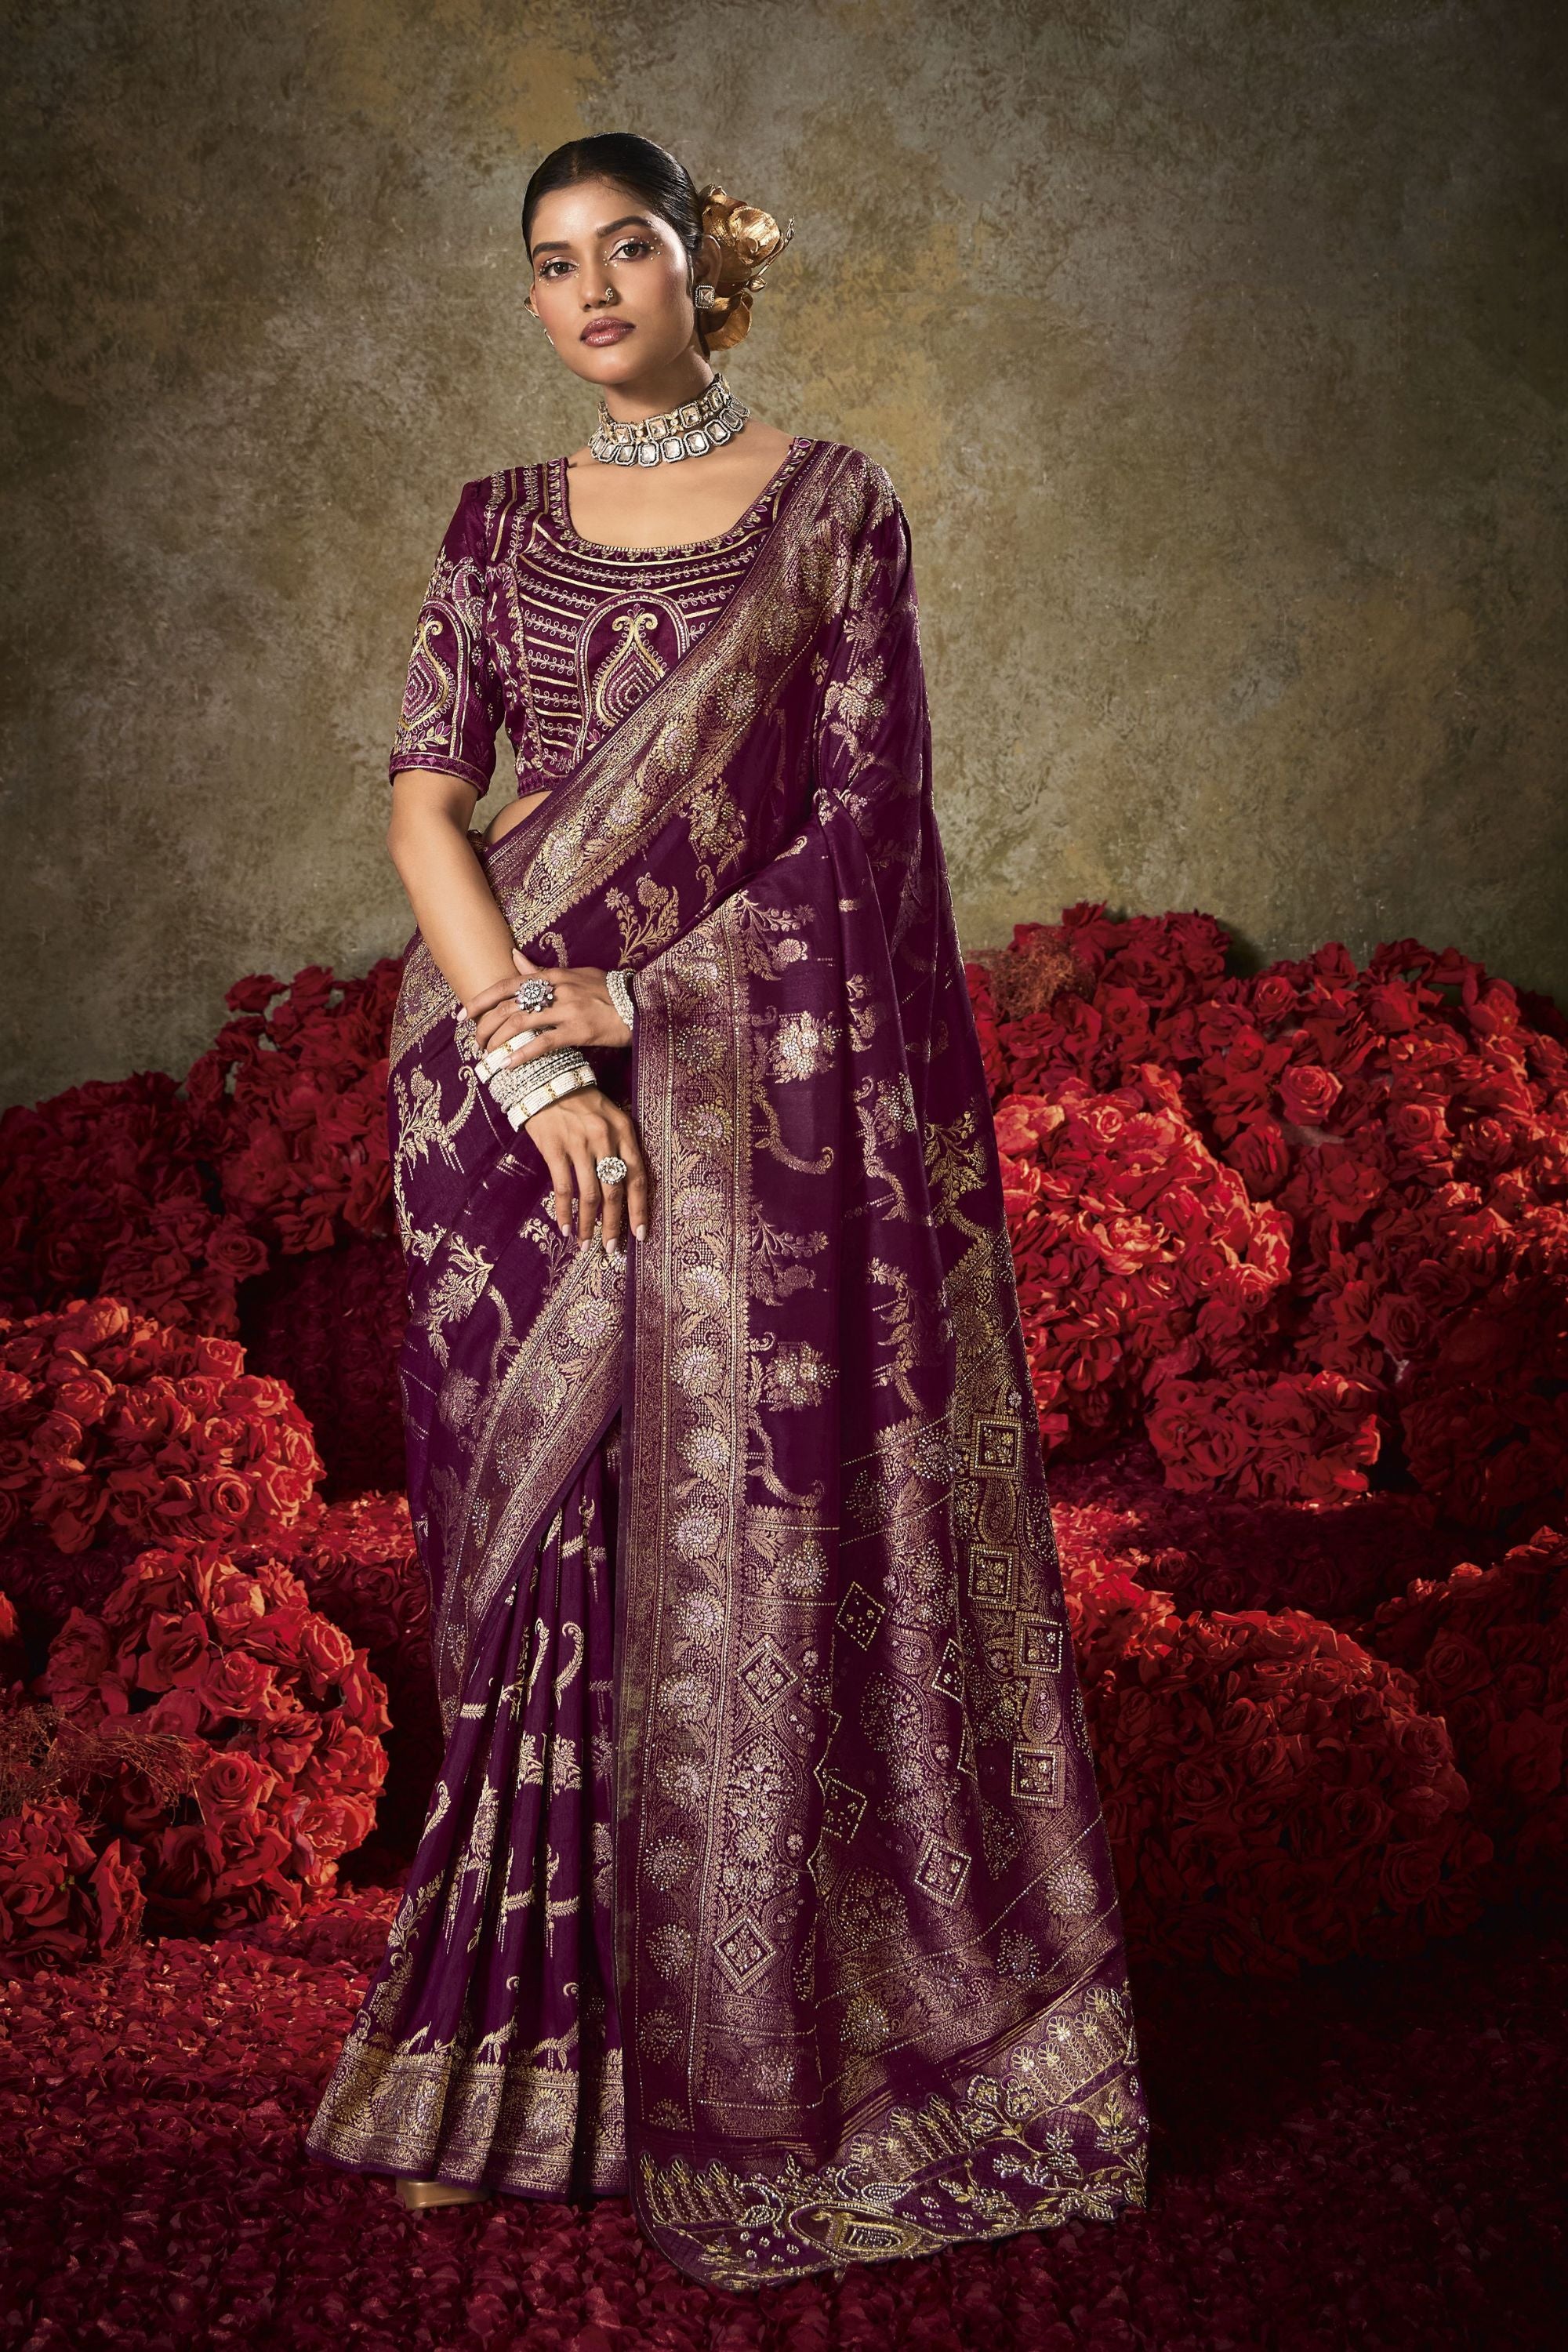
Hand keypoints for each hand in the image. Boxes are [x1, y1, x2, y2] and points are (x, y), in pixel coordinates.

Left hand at [464, 949, 631, 1070]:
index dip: (482, 999)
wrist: (641, 1003)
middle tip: (474, 1042)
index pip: (508, 984)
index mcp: (553, 975)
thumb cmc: (608, 990)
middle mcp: (556, 990)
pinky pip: (544, 1043)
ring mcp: (567, 1010)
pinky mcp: (579, 1031)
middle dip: (484, 1025)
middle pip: (508, 1006)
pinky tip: (508, 1065)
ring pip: (520, 1024)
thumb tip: (513, 955)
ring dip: (498, 1042)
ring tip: (487, 1056)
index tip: (462, 1013)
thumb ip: (542, 970)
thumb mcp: (575, 974)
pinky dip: (522, 1054)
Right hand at [523, 1086, 648, 1250]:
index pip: (638, 1177)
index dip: (639, 1209)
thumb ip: (619, 1149)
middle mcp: (605, 1138)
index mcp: (624, 1131)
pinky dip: (564, 1212)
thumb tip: (621, 1193)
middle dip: (614, 1224)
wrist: (547, 1081)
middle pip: (614, 1191)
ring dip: (588, 1224)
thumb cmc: (582, 1103)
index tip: (640, 1235)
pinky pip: (562, 1188)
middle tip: (612, 1248)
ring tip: (586, 1244)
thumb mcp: (611, 1118)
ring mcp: (579, 1144)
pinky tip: (566, 1229)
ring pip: (589, 1195)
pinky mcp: (555, 1148)